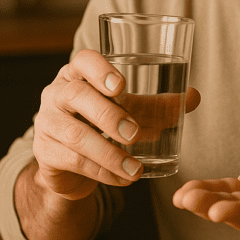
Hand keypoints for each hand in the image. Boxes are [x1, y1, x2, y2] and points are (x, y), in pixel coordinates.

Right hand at [32, 49, 199, 200]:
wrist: (73, 162)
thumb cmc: (104, 121)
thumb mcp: (130, 108)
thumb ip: (159, 104)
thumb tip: (194, 96)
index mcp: (80, 73)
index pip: (84, 60)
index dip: (100, 70)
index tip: (120, 86)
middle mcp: (58, 92)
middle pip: (76, 96)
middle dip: (108, 115)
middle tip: (135, 133)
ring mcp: (47, 122)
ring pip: (75, 134)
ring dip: (109, 153)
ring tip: (136, 169)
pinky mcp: (45, 152)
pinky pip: (73, 161)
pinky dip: (102, 172)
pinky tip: (124, 178)